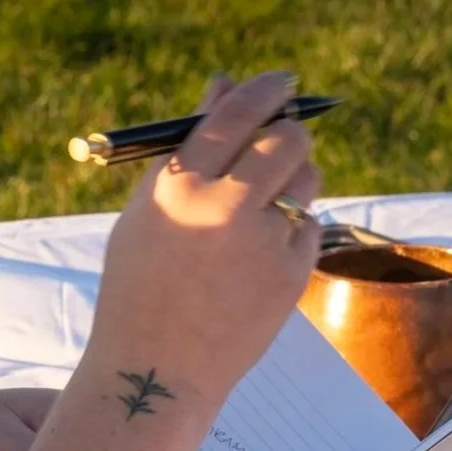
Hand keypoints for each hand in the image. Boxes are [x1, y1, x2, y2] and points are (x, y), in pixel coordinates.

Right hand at [88, 70, 322, 406]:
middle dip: (288, 135)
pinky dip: (294, 228)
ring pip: (307, 180)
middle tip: (280, 142)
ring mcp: (264, 242)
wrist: (157, 368)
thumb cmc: (141, 282)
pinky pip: (309, 226)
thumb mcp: (149, 209)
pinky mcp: (291, 274)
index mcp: (179, 184)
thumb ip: (189, 146)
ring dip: (295, 179)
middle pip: (286, 140)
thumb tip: (224, 84)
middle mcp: (225, 206)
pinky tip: (262, 251)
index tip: (282, 82)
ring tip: (262, 206)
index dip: (265, 90)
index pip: (235, 113)